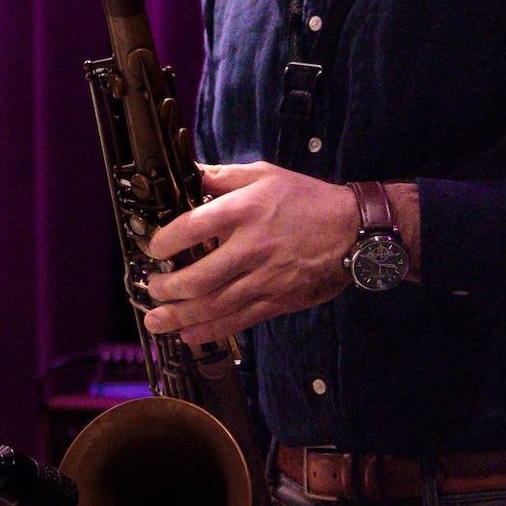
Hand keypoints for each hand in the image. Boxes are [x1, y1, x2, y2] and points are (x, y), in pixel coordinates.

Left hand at [140, 162, 356, 344]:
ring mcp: (264, 279)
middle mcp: (251, 248)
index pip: (192, 227)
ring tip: (154, 320)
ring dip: (178, 317)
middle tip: (152, 287)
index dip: (165, 241)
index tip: (154, 247)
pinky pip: (237, 322)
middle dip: (166, 288)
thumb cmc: (305, 199)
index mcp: (245, 211)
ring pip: (213, 306)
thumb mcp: (263, 174)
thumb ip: (221, 176)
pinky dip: (209, 331)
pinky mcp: (276, 301)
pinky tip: (188, 334)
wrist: (353, 230)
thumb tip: (186, 171)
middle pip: (198, 277)